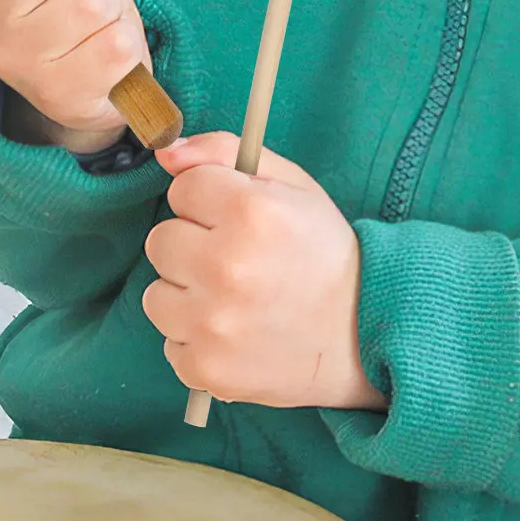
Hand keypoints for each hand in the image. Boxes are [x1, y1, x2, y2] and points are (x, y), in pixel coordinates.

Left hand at [143, 132, 387, 412]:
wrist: (363, 334)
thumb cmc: (323, 252)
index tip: (237, 219)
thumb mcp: (291, 184)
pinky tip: (234, 332)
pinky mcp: (207, 368)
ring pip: (156, 294)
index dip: (209, 201)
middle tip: (236, 260)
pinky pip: (170, 342)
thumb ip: (224, 152)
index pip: (183, 188)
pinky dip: (196, 339)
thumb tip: (166, 154)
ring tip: (234, 299)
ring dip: (188, 295)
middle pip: (161, 240)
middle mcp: (227, 266)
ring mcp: (213, 323)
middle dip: (193, 245)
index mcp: (251, 212)